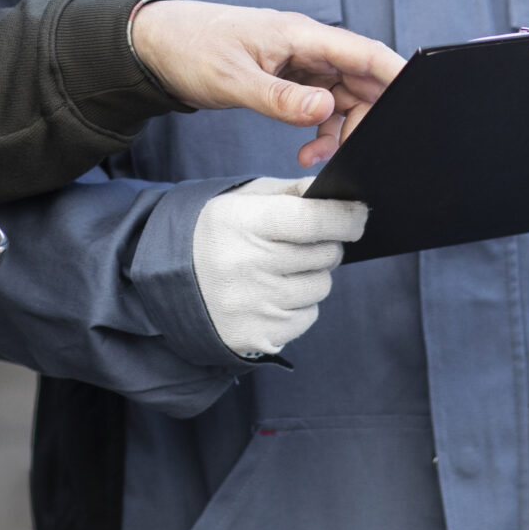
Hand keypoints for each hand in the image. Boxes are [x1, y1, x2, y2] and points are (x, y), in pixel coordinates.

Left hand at [129, 0, 402, 167]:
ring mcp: (300, 63)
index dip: (397, 73)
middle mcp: (308, 47)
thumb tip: (324, 111)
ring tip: (315, 158)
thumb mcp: (233, 80)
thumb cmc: (192, 49)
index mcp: (301, 35)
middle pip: (363, 79)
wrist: (158, 45)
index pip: (364, 52)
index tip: (420, 98)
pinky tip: (306, 151)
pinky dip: (321, 131)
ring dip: (340, 130)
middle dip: (367, 117)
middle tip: (350, 150)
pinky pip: (322, 106)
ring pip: (344, 97)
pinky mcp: (290, 79)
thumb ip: (279, 99)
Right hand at [192, 176, 368, 356]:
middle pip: (325, 254)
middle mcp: (248, 266)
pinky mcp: (259, 337)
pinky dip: (299, 304)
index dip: (345, 216)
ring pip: (321, 286)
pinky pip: (308, 316)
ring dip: (312, 275)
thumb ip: (290, 192)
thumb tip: (337, 195)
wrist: (169, 284)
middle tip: (301, 242)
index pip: (313, 220)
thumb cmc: (215, 234)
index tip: (359, 213)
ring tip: (280, 269)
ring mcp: (254, 306)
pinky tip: (270, 294)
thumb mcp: (242, 201)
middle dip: (326, 244)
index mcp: (243, 223)